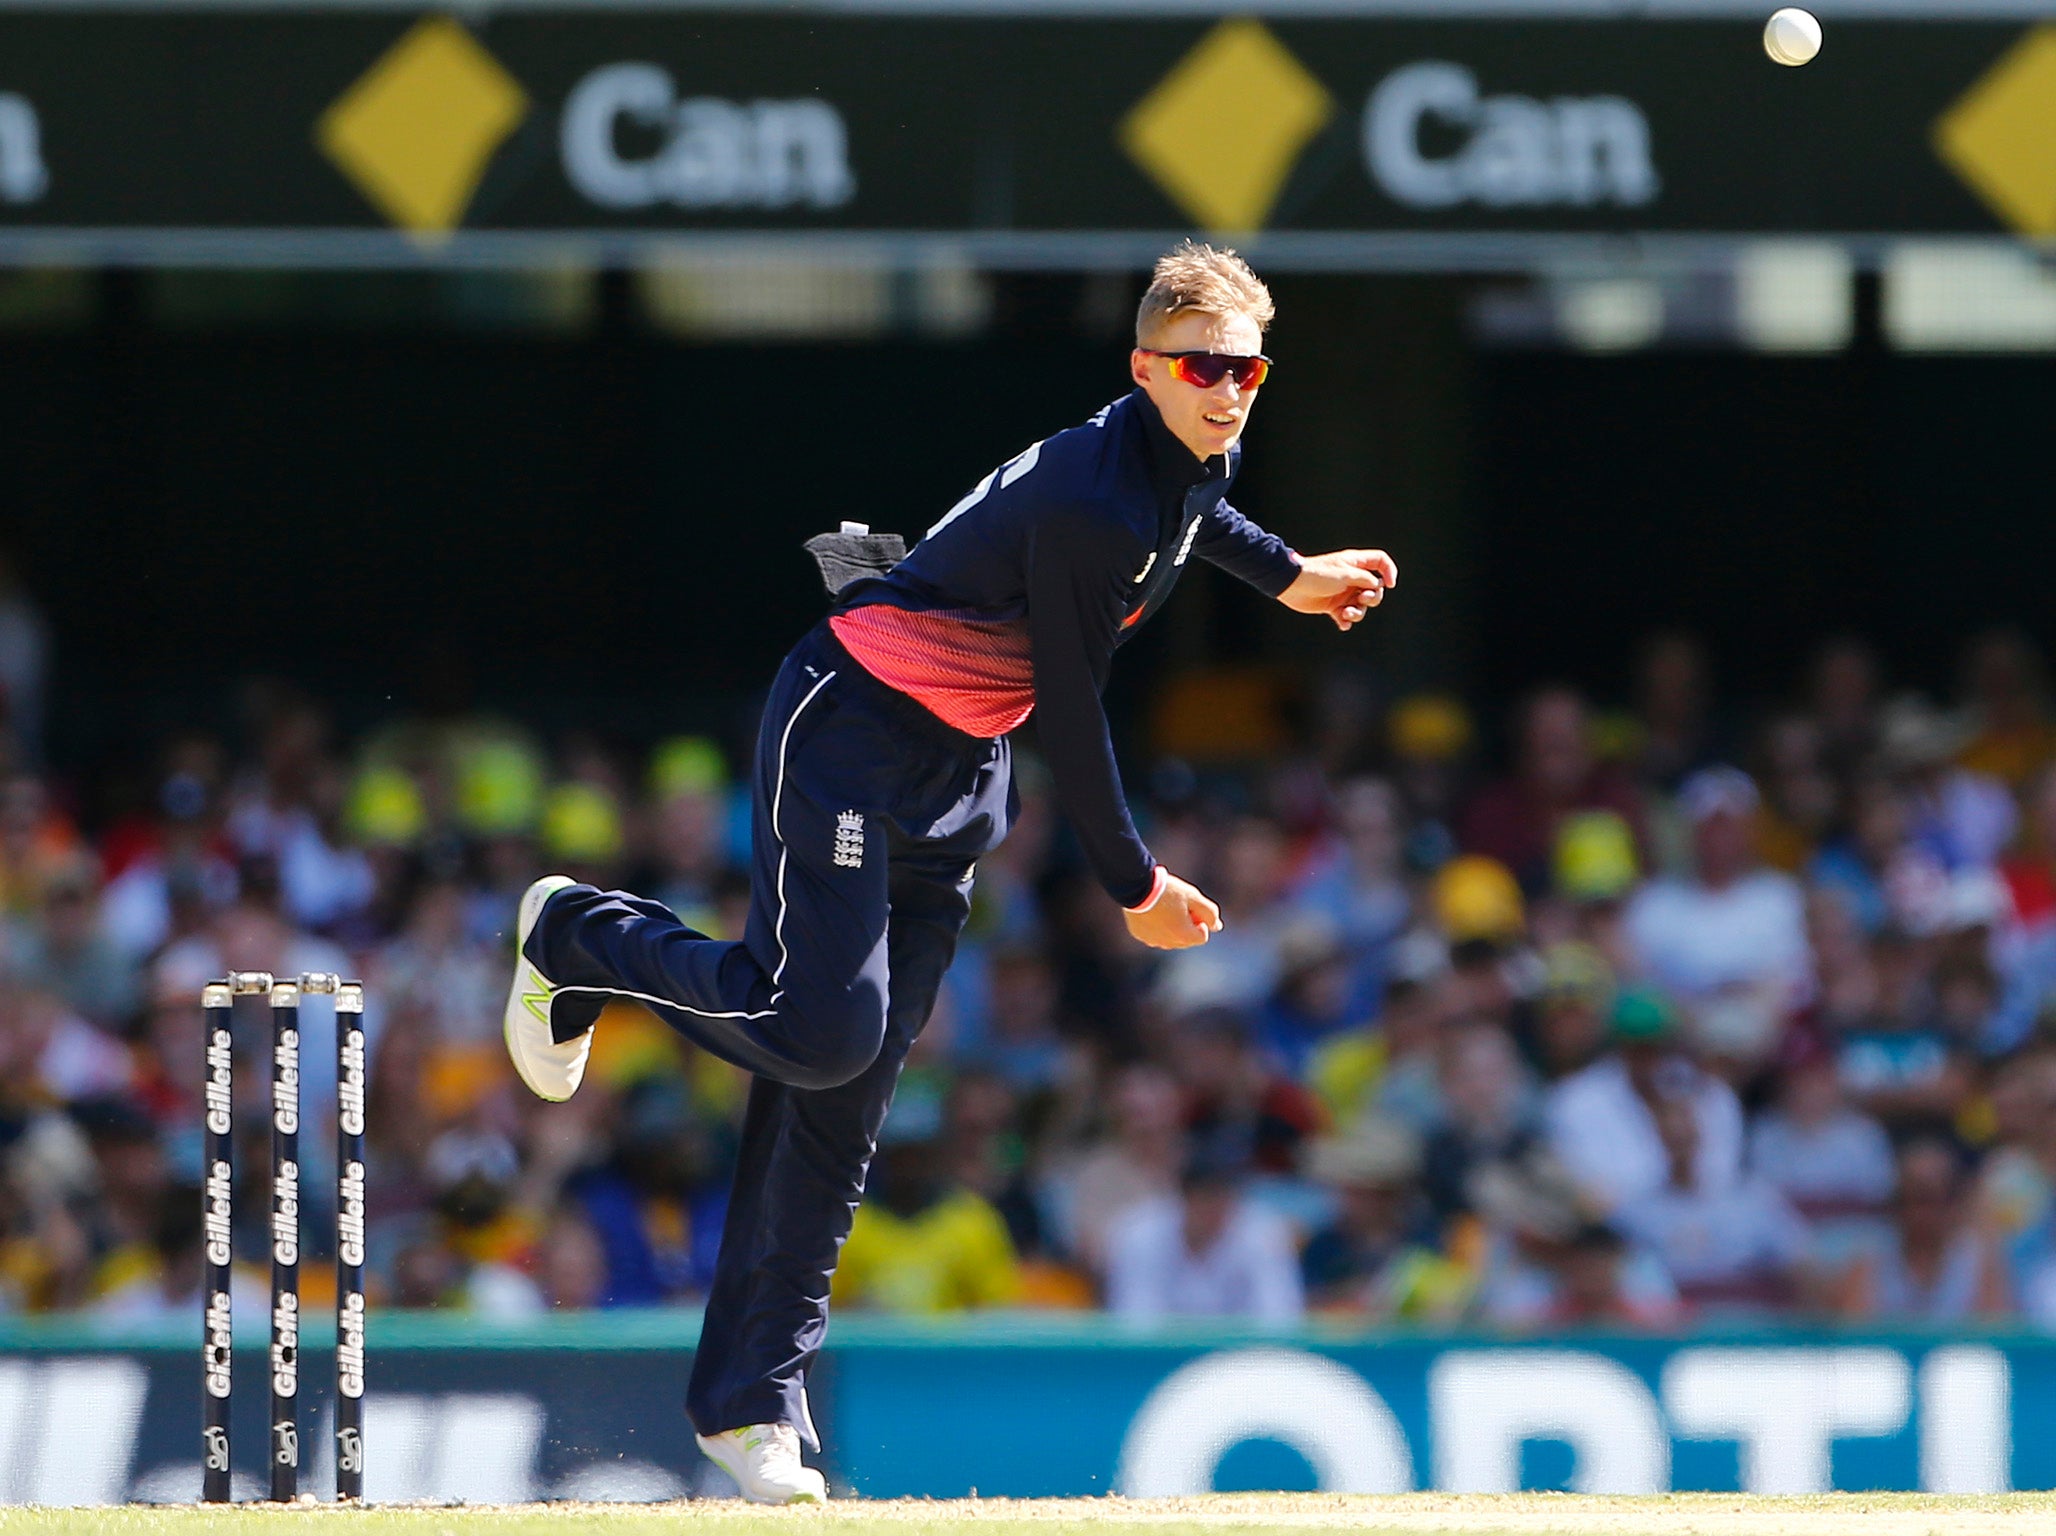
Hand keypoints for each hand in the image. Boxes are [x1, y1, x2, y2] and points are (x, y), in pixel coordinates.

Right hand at [1123, 871, 1222, 948]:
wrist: (1137, 886)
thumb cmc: (1168, 891)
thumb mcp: (1194, 897)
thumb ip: (1210, 912)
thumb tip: (1217, 926)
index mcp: (1183, 935)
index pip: (1202, 937)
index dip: (1201, 922)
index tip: (1192, 909)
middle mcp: (1168, 943)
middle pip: (1186, 940)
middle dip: (1187, 927)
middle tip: (1179, 906)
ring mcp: (1152, 940)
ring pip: (1169, 939)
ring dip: (1171, 929)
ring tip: (1164, 908)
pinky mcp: (1139, 935)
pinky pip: (1153, 935)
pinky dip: (1156, 927)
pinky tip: (1152, 911)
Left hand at [1279, 548, 1398, 630]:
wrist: (1292, 585)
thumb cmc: (1318, 575)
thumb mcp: (1346, 574)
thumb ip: (1365, 579)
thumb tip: (1376, 586)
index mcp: (1355, 563)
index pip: (1380, 562)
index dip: (1389, 571)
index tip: (1390, 585)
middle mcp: (1351, 577)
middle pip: (1374, 588)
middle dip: (1372, 597)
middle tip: (1361, 598)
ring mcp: (1342, 592)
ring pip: (1361, 606)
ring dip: (1357, 612)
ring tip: (1346, 613)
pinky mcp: (1332, 606)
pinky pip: (1345, 616)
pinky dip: (1346, 621)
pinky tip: (1342, 623)